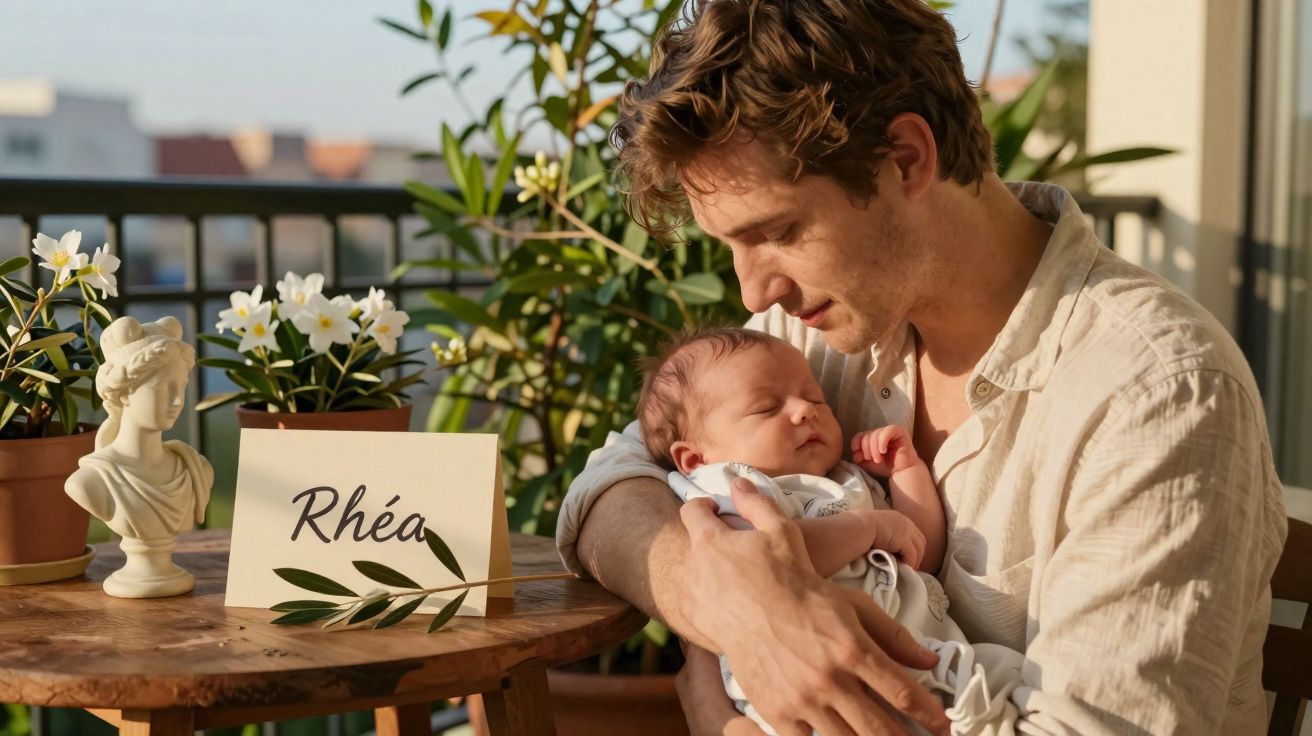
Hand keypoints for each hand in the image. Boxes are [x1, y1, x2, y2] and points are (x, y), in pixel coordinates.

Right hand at [679, 478, 948, 735]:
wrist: (741, 595)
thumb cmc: (801, 595)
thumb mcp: (851, 605)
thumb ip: (893, 634)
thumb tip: (930, 660)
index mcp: (852, 647)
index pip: (902, 692)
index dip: (928, 714)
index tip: (941, 724)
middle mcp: (829, 678)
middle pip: (881, 729)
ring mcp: (802, 699)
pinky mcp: (776, 712)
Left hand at [852, 425, 922, 475]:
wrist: (902, 472)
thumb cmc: (886, 466)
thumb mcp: (867, 463)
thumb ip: (858, 457)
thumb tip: (855, 452)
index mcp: (872, 437)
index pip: (860, 435)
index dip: (856, 443)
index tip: (858, 455)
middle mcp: (880, 432)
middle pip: (867, 435)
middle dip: (866, 449)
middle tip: (873, 460)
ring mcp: (890, 430)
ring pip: (875, 434)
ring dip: (874, 449)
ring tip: (878, 459)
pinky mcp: (900, 431)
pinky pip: (887, 431)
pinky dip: (882, 442)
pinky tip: (883, 451)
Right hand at [865, 509, 926, 569]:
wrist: (860, 527)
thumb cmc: (863, 527)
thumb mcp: (878, 527)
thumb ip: (886, 533)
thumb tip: (886, 544)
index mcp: (899, 518)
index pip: (914, 533)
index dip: (913, 546)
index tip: (908, 556)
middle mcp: (906, 522)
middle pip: (920, 541)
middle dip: (918, 554)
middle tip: (912, 565)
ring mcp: (907, 530)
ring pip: (919, 549)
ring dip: (915, 560)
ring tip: (909, 570)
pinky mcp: (904, 540)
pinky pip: (912, 555)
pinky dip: (910, 563)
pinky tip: (905, 569)